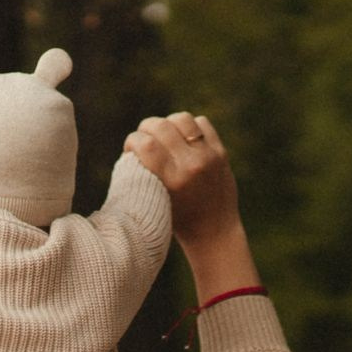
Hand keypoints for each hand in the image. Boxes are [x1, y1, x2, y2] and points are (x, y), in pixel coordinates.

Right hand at [124, 111, 257, 294]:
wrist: (215, 233)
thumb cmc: (178, 220)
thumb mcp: (156, 199)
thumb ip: (147, 172)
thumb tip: (136, 143)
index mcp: (172, 180)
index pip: (145, 144)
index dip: (132, 141)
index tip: (130, 148)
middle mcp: (192, 165)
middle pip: (161, 126)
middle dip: (146, 128)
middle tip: (144, 138)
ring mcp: (209, 156)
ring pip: (182, 118)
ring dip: (168, 123)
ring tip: (164, 135)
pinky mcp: (221, 153)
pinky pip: (202, 123)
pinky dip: (190, 127)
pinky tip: (184, 139)